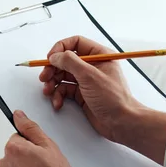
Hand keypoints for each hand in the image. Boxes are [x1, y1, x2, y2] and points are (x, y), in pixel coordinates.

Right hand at [40, 35, 165, 164]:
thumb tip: (55, 55)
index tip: (50, 58)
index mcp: (99, 55)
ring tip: (48, 91)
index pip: (75, 43)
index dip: (60, 48)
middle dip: (53, 69)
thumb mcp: (90, 76)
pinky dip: (58, 95)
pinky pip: (64, 90)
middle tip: (44, 77)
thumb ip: (70, 62)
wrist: (121, 123)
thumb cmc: (113, 99)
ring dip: (53, 83)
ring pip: (62, 75)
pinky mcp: (82, 94)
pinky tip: (58, 103)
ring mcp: (86, 80)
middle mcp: (92, 66)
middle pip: (65, 60)